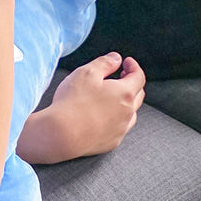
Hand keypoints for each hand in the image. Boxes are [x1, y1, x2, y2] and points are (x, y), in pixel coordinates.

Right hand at [15, 53, 144, 164]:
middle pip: (138, 95)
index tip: (126, 62)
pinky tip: (103, 116)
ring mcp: (121, 129)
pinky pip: (120, 128)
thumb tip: (116, 58)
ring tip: (111, 97)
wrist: (61, 134)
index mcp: (125, 93)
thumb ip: (104, 63)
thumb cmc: (73, 102)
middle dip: (131, 83)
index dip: (133, 66)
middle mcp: (128, 113)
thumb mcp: (86, 73)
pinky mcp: (112, 142)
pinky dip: (116, 119)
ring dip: (125, 103)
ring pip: (130, 113)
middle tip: (120, 76)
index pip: (138, 77)